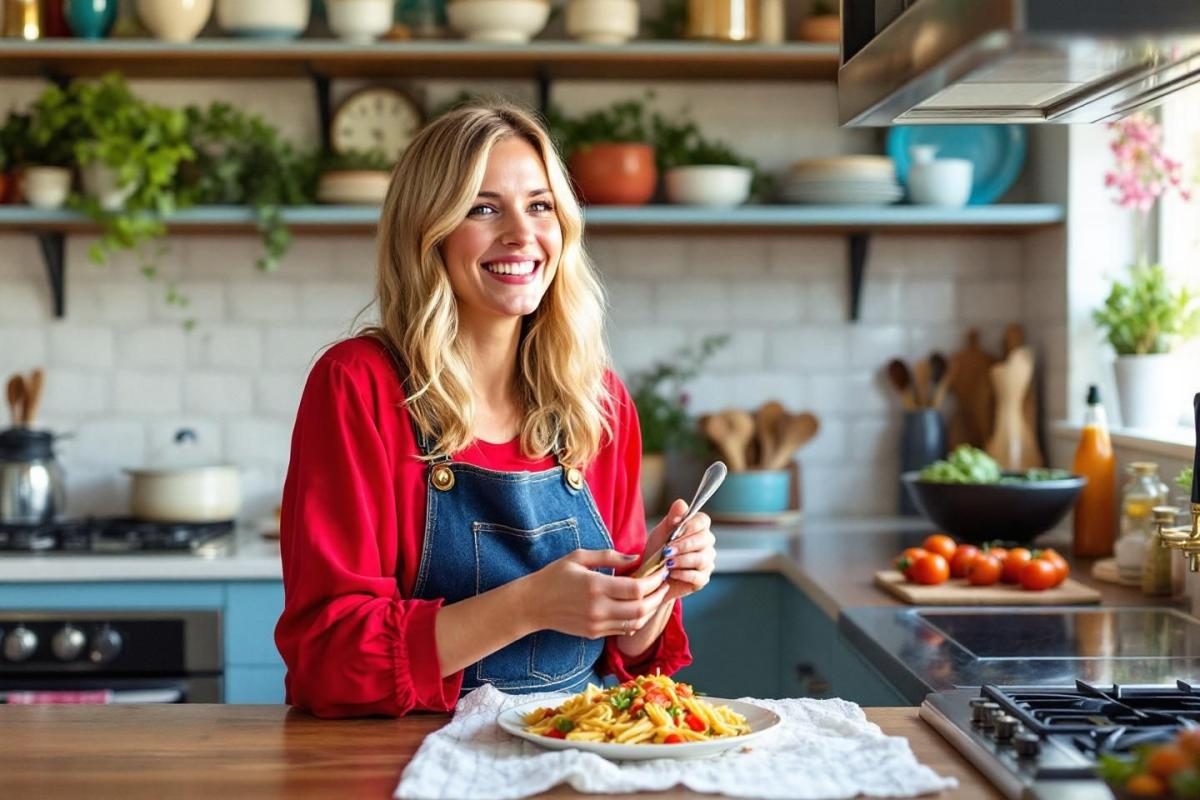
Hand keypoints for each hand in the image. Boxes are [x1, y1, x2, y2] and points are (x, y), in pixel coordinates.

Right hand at [526, 549, 669, 638]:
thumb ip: (609, 556)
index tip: (662, 571)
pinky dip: (636, 620)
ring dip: (650, 610)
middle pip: (641, 609)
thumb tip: (636, 558)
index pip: (637, 589)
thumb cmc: (554, 576)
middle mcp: (599, 608)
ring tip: (654, 596)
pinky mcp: (594, 634)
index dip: (654, 581)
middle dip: (658, 596)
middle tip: (664, 584)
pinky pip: (623, 630)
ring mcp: (597, 624)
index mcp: (596, 586)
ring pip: (636, 623)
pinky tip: (638, 608)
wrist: (532, 604)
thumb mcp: (579, 557)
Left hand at [643, 499, 716, 602]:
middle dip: (684, 545)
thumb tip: (681, 504)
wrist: (650, 573)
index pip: (703, 521)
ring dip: (682, 560)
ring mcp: (707, 562)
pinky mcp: (702, 579)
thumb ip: (673, 517)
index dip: (691, 525)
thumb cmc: (658, 549)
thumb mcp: (661, 531)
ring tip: (667, 562)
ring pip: (702, 558)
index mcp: (698, 528)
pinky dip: (684, 574)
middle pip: (705, 540)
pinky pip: (698, 576)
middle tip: (667, 550)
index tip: (677, 530)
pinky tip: (672, 573)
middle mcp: (706, 544)